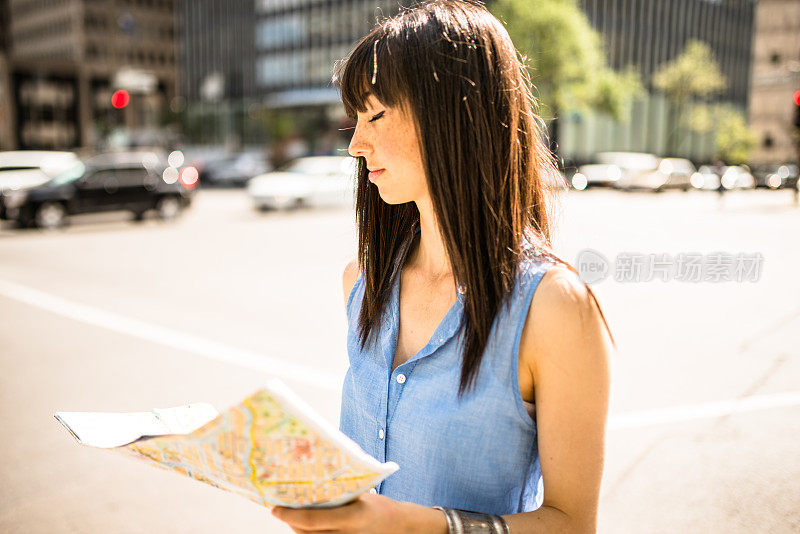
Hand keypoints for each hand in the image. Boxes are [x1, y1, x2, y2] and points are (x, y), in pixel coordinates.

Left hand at [271, 492, 447, 533]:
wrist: (400, 528)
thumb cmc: (379, 507)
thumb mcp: (361, 495)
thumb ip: (339, 491)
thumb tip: (312, 477)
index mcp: (352, 518)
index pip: (311, 520)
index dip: (289, 515)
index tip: (275, 508)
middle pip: (306, 533)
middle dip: (290, 521)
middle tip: (280, 507)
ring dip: (298, 529)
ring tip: (291, 514)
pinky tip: (304, 525)